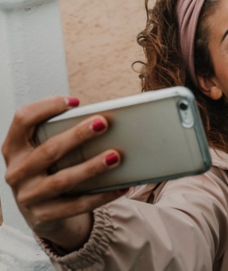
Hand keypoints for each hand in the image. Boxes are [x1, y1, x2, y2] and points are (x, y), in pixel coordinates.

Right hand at [2, 96, 123, 250]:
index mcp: (15, 147)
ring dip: (92, 167)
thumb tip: (101, 120)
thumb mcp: (47, 149)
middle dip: (78, 135)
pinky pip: (77, 205)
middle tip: (103, 123)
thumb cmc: (50, 168)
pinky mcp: (44, 216)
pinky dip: (101, 195)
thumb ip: (63, 132)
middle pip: (49, 150)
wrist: (41, 212)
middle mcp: (17, 171)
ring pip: (63, 180)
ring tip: (115, 156)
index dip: (46, 107)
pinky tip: (121, 185)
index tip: (74, 101)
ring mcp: (28, 196)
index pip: (23, 119)